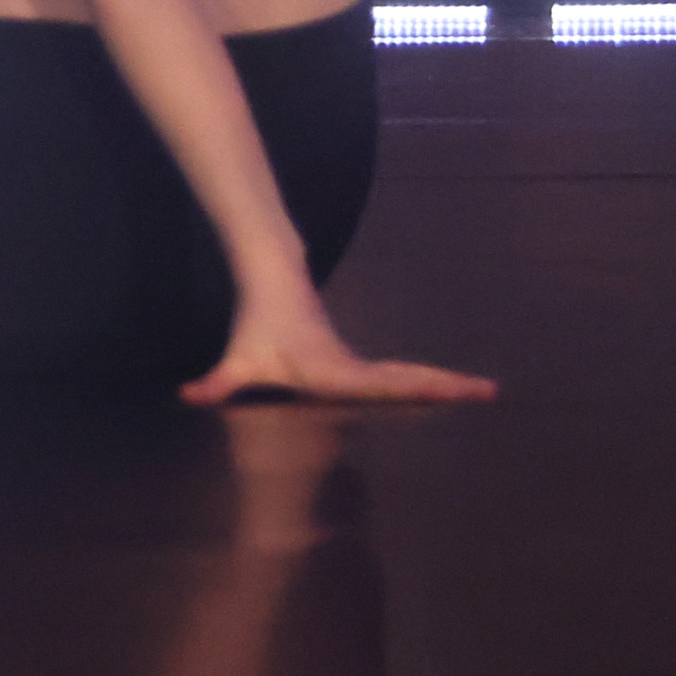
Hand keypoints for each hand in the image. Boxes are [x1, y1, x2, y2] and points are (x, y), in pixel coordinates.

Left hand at [185, 286, 494, 407]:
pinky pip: (399, 377)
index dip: (408, 389)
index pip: (376, 384)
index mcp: (334, 371)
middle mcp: (353, 368)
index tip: (439, 391)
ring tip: (486, 391)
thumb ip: (217, 382)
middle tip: (488, 391)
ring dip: (445, 383)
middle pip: (407, 379)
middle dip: (446, 386)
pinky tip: (451, 392)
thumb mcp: (237, 359)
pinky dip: (428, 383)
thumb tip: (187, 396)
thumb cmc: (257, 323)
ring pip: (409, 376)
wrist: (273, 280)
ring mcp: (359, 365)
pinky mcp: (358, 365)